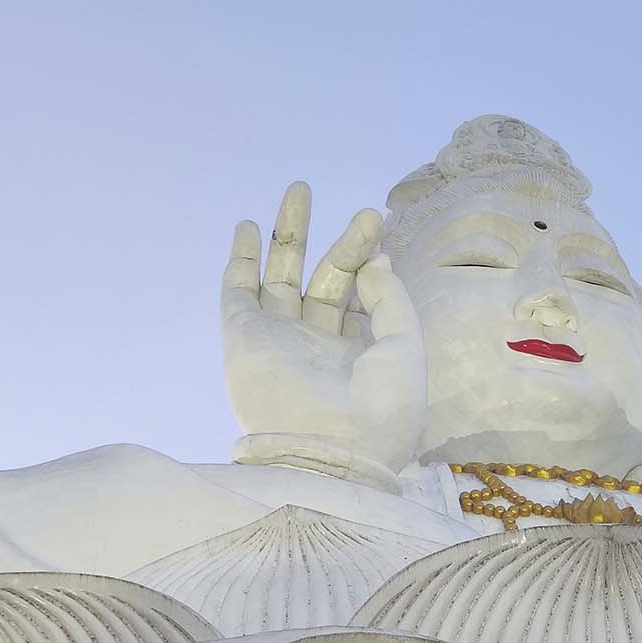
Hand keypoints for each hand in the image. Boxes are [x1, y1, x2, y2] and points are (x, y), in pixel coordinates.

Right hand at [220, 182, 426, 478]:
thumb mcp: (404, 349)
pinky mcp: (243, 339)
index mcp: (356, 356)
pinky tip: (250, 227)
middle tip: (366, 212)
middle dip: (343, 243)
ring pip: (280, 278)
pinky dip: (242, 260)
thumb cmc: (380, 412)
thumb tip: (376, 261)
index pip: (361, 298)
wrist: (332, 453)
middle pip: (327, 281)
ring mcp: (278, 342)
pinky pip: (237, 292)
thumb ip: (392, 300)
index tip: (382, 234)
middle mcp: (315, 347)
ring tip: (300, 190)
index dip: (370, 262)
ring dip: (289, 236)